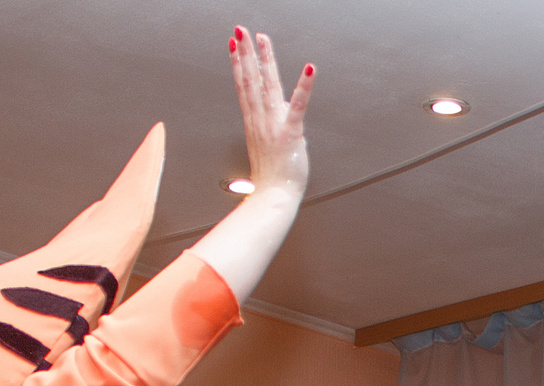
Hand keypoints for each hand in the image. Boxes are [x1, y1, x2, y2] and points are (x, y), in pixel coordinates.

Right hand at [229, 28, 312, 201]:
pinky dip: (304, 87)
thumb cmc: (272, 178)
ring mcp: (274, 125)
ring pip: (267, 86)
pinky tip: (309, 69)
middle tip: (241, 30)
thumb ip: (270, 129)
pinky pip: (298, 105)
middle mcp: (260, 120)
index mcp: (254, 123)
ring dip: (265, 60)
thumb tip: (277, 118)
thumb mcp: (267, 148)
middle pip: (250, 80)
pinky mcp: (290, 133)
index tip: (234, 45)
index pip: (243, 87)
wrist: (274, 197)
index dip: (238, 64)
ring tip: (262, 39)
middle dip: (245, 53)